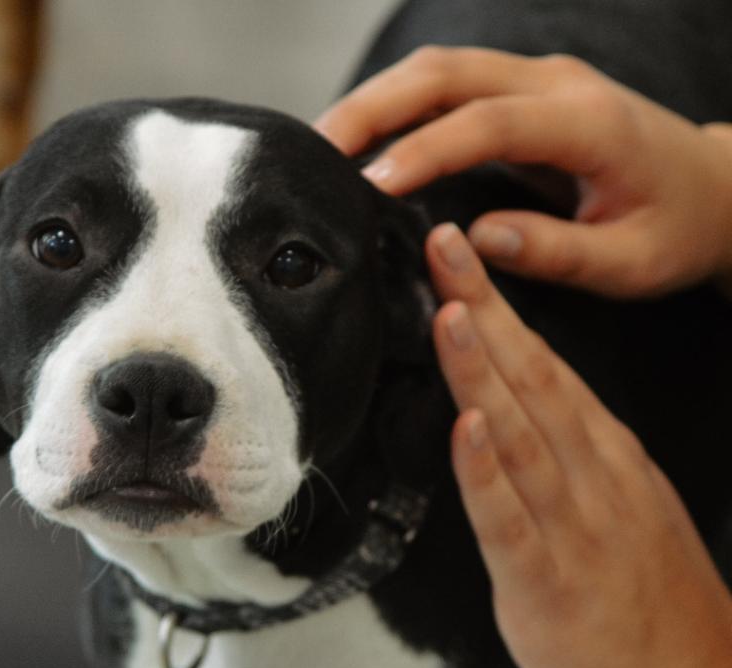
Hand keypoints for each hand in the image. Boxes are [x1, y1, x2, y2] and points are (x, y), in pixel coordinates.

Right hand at [315, 47, 731, 298]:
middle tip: (313, 152)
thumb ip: (558, 251)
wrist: (711, 188)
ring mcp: (537, 80)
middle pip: (447, 73)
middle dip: (373, 107)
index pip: (489, 123)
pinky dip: (395, 107)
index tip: (370, 186)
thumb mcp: (630, 262)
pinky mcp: (519, 93)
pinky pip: (446, 87)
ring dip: (375, 100)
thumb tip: (476, 241)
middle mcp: (558, 85)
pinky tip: (360, 139)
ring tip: (320, 146)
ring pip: (439, 69)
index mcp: (588, 124)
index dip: (424, 151)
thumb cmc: (674, 229)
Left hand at [424, 221, 731, 667]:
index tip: (464, 261)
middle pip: (532, 378)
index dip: (501, 311)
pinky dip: (487, 470)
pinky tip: (467, 425)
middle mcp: (594, 478)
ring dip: (483, 367)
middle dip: (484, 307)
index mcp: (606, 458)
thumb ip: (569, 465)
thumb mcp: (621, 512)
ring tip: (451, 307)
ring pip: (523, 432)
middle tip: (443, 243)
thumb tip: (514, 422)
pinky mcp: (548, 583)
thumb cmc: (651, 606)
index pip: (546, 368)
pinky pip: (511, 519)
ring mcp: (574, 527)